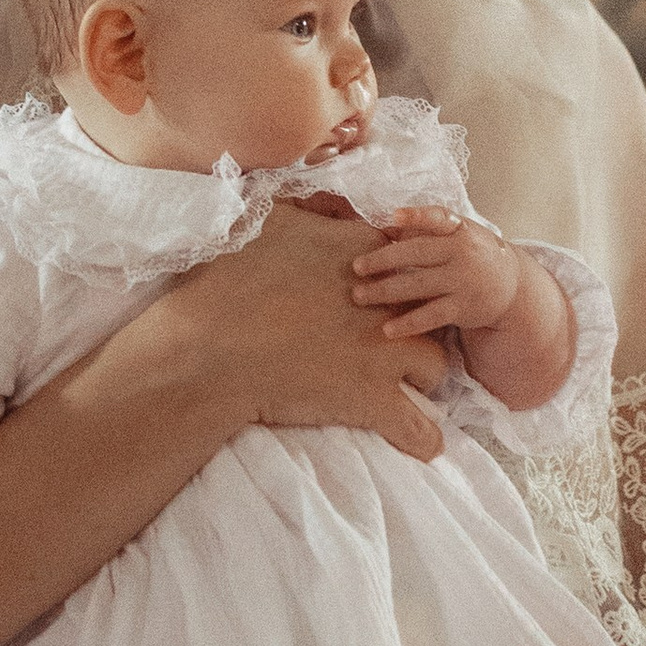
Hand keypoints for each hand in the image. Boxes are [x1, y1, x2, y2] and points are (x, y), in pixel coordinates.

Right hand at [169, 200, 447, 458]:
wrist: (208, 349)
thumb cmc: (224, 283)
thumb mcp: (266, 222)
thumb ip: (305, 210)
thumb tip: (320, 202)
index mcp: (363, 255)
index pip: (406, 262)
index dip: (395, 282)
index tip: (375, 298)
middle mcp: (386, 301)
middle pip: (426, 311)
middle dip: (413, 325)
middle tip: (385, 339)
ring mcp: (385, 352)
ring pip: (436, 365)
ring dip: (421, 375)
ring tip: (400, 384)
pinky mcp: (373, 400)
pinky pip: (420, 429)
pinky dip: (422, 438)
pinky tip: (422, 443)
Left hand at [348, 205, 521, 344]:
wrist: (511, 284)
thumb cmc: (472, 253)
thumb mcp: (457, 234)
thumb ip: (423, 229)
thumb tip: (384, 227)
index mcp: (459, 229)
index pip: (438, 217)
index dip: (416, 216)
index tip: (393, 217)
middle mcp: (462, 253)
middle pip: (417, 253)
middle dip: (383, 260)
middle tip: (356, 267)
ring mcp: (463, 281)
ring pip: (418, 285)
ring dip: (385, 291)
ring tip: (359, 296)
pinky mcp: (463, 307)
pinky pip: (431, 316)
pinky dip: (408, 323)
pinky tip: (387, 329)